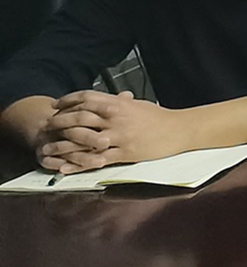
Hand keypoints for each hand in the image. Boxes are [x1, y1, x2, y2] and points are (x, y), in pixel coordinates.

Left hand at [37, 91, 195, 170]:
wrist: (179, 130)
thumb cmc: (160, 117)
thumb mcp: (138, 104)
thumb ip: (119, 102)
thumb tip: (107, 99)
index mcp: (119, 104)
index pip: (87, 98)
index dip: (68, 101)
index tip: (56, 106)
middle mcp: (116, 118)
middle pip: (80, 118)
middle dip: (60, 122)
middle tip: (47, 127)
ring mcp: (119, 136)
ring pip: (83, 140)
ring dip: (62, 146)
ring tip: (46, 150)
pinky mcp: (124, 153)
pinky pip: (96, 159)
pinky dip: (77, 164)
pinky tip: (64, 167)